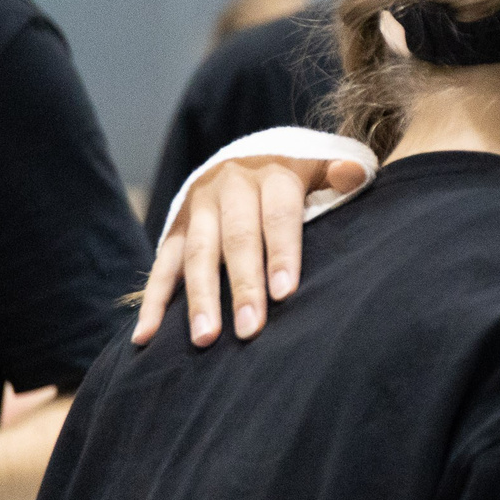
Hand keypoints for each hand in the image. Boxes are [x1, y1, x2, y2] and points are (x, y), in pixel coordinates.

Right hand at [131, 153, 365, 347]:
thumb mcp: (321, 168)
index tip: (285, 293)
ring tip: (205, 338)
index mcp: (271, 174)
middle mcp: (230, 187)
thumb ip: (340, 175)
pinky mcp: (176, 228)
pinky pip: (161, 266)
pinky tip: (146, 336)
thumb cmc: (299, 180)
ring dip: (199, 298)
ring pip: (197, 255)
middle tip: (249, 329)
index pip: (278, 216)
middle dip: (242, 286)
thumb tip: (354, 174)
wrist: (250, 162)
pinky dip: (152, 302)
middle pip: (236, 240)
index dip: (281, 253)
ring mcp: (198, 208)